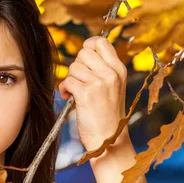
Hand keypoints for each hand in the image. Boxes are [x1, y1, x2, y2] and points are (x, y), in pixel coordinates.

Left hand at [58, 36, 128, 150]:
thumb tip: (83, 55)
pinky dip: (64, 89)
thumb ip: (103, 70)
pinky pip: (68, 80)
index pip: (101, 42)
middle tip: (78, 80)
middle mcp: (111, 74)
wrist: (109, 140)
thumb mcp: (113, 88)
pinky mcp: (87, 94)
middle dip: (76, 65)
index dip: (87, 46)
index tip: (83, 60)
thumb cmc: (107, 116)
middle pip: (84, 52)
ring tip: (73, 91)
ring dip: (69, 79)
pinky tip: (68, 97)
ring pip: (74, 66)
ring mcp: (100, 83)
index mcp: (119, 69)